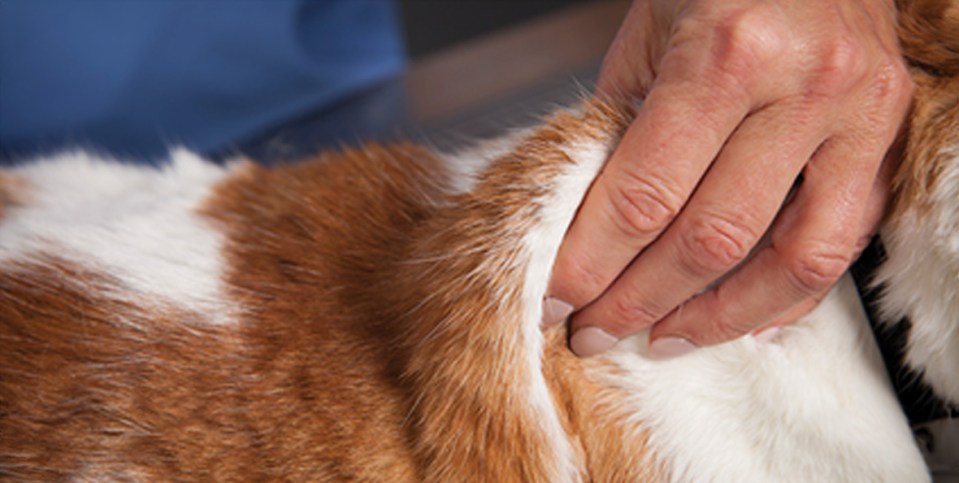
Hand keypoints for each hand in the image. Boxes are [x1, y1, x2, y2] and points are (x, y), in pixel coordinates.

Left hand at [544, 0, 911, 357]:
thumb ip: (620, 124)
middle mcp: (801, 88)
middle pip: (708, 240)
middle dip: (636, 302)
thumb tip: (589, 223)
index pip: (643, 196)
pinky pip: (843, 243)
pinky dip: (789, 294)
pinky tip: (741, 318)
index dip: (590, 264)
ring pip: (790, 260)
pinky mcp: (887, 137)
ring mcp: (856, 116)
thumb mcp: (648, 32)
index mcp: (724, 53)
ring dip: (716, 317)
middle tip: (592, 330)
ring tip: (661, 338)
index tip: (557, 299)